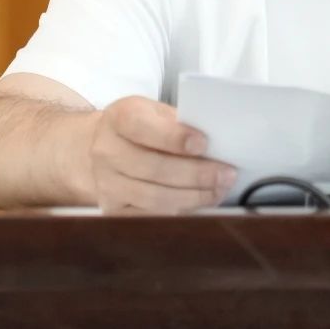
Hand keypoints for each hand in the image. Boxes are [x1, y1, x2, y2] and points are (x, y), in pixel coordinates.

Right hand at [88, 96, 234, 213]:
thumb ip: (179, 122)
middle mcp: (107, 152)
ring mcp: (107, 184)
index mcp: (119, 119)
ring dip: (192, 196)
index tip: (203, 144)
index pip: (143, 127)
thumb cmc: (141, 127)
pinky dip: (179, 211)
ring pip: (153, 197)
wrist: (104, 147)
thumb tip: (216, 141)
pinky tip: (199, 203)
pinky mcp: (113, 210)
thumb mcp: (155, 112)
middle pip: (153, 168)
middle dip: (195, 174)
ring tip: (218, 190)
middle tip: (225, 174)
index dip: (174, 137)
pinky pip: (150, 216)